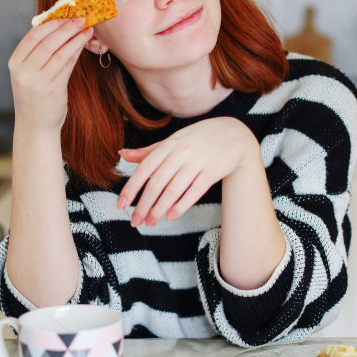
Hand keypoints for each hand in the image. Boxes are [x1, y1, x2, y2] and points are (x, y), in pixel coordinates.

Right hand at [8, 18, 92, 131]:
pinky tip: (83, 45)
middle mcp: (24, 71)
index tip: (66, 16)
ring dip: (75, 39)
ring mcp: (38, 81)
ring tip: (87, 30)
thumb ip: (38, 54)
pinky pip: (67, 66)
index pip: (33, 36)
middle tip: (81, 19)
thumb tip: (60, 28)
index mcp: (15, 63)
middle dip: (67, 28)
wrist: (36, 125)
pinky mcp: (53, 89)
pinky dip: (76, 52)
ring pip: (60, 53)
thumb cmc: (35, 96)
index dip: (52, 24)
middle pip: (48, 42)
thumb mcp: (29, 73)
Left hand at [117, 117, 257, 225]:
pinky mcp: (213, 171)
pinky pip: (195, 191)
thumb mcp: (174, 140)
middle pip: (157, 182)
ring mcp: (198, 161)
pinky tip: (170, 216)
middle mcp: (182, 152)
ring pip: (174, 189)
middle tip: (135, 221)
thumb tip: (122, 155)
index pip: (144, 168)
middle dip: (144, 204)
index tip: (121, 205)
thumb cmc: (199, 139)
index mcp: (169, 145)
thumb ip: (149, 151)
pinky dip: (181, 205)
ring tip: (150, 222)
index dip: (131, 188)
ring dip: (160, 209)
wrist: (235, 135)